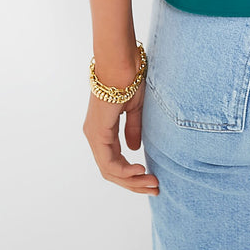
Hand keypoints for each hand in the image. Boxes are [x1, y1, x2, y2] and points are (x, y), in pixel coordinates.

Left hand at [82, 77, 159, 193]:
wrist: (120, 61)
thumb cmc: (128, 78)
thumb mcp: (135, 108)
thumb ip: (133, 129)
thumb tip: (134, 150)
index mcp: (103, 129)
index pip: (115, 161)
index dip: (132, 174)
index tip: (152, 178)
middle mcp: (95, 135)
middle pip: (112, 171)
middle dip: (133, 183)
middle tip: (154, 188)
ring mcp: (94, 135)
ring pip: (109, 170)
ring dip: (131, 180)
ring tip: (151, 183)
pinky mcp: (97, 132)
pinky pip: (109, 161)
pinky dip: (124, 170)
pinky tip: (140, 170)